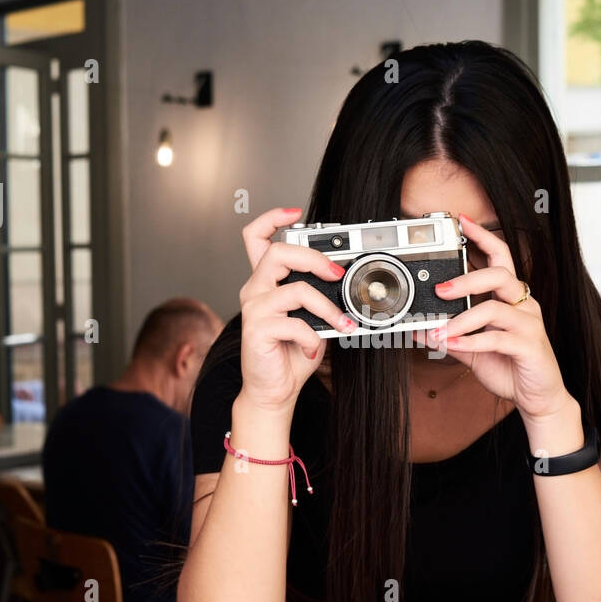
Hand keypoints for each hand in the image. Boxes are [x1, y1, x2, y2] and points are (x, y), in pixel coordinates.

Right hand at [238, 207, 355, 412]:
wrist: (275, 389)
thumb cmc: (292, 352)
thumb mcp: (311, 318)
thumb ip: (319, 296)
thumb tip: (346, 283)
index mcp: (265, 281)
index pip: (256, 238)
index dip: (272, 219)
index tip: (294, 212)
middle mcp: (255, 290)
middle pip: (277, 253)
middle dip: (313, 258)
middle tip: (336, 274)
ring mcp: (254, 309)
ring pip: (295, 289)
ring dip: (326, 307)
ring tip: (340, 323)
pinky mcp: (257, 330)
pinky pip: (295, 324)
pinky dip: (314, 338)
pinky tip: (314, 350)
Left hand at [418, 214, 574, 422]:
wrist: (538, 397)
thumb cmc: (510, 367)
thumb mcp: (473, 350)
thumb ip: (450, 336)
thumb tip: (419, 329)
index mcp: (511, 298)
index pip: (501, 257)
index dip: (483, 237)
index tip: (462, 221)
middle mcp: (523, 305)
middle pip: (500, 275)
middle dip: (467, 278)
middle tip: (440, 289)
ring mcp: (529, 325)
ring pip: (495, 308)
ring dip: (463, 318)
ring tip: (440, 329)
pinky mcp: (530, 347)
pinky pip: (498, 339)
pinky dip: (472, 341)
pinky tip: (452, 344)